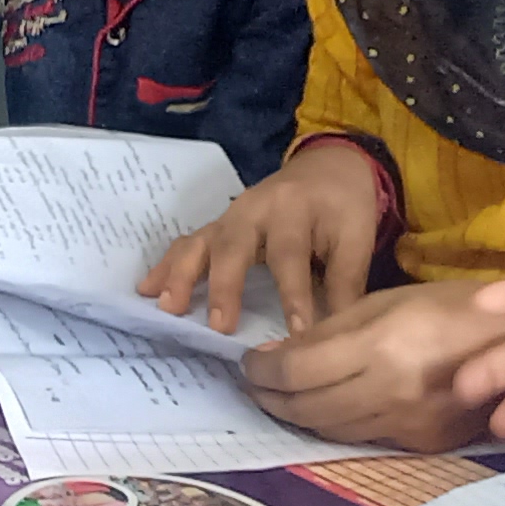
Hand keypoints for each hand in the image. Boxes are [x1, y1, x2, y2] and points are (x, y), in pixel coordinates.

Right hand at [140, 138, 387, 335]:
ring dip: (182, 276)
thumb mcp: (357, 239)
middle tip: (220, 326)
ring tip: (168, 308)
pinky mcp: (218, 227)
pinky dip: (167, 267)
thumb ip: (345, 284)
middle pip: (233, 245)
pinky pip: (187, 244)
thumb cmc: (343, 209)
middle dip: (225, 285)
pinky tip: (147, 291)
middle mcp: (255, 208)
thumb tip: (337, 336)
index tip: (297, 334)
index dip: (294, 295)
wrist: (327, 168)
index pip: (291, 255)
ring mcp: (230, 217)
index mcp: (295, 208)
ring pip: (201, 243)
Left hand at [237, 281, 504, 451]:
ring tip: (280, 399)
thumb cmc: (452, 307)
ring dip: (297, 416)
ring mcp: (408, 424)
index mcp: (380, 347)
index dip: (262, 371)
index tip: (248, 362)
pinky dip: (336, 425)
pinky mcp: (423, 444)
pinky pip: (364, 439)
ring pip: (331, 431)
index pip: (297, 371)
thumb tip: (276, 356)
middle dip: (270, 398)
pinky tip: (325, 409)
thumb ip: (329, 333)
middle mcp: (391, 393)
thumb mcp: (386, 302)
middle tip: (255, 385)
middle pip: (306, 409)